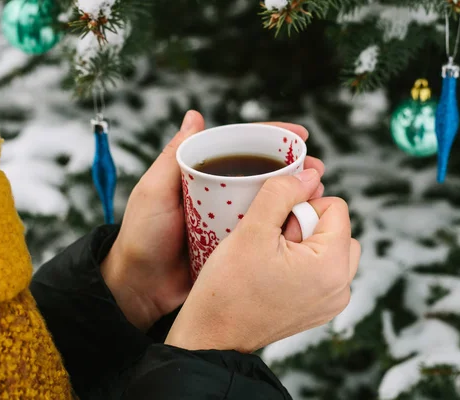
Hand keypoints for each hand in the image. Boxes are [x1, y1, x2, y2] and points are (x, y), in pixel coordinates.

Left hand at [101, 111, 325, 330]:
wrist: (141, 288)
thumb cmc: (142, 237)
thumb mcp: (154, 192)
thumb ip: (173, 156)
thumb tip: (194, 116)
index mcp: (203, 174)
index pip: (241, 146)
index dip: (272, 137)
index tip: (300, 134)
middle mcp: (221, 193)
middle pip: (263, 171)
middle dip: (293, 166)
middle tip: (318, 169)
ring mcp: (231, 219)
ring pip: (269, 199)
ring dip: (295, 194)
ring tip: (318, 193)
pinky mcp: (237, 244)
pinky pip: (266, 229)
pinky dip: (285, 222)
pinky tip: (305, 221)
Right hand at [165, 169, 360, 352]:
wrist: (212, 334)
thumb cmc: (228, 287)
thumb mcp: (251, 229)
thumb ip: (282, 192)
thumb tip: (311, 175)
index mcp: (333, 266)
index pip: (335, 207)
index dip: (302, 207)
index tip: (276, 227)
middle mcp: (342, 287)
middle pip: (338, 227)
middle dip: (308, 224)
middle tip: (274, 242)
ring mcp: (333, 301)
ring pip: (332, 247)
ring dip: (307, 242)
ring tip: (275, 256)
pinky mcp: (322, 309)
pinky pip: (325, 270)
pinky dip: (305, 262)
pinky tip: (275, 271)